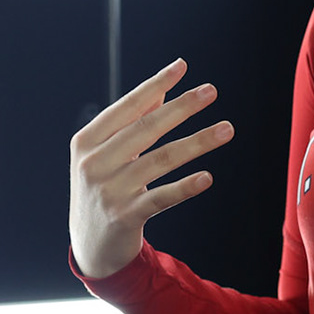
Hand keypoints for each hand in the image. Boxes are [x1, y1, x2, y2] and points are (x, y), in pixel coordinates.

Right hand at [68, 58, 232, 279]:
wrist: (91, 245)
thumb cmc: (104, 188)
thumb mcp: (107, 154)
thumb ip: (132, 123)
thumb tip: (163, 89)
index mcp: (86, 141)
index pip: (127, 107)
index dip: (155, 85)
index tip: (182, 67)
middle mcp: (94, 164)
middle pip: (146, 129)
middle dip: (182, 107)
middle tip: (211, 91)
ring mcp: (109, 191)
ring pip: (161, 159)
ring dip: (197, 142)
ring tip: (227, 128)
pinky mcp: (125, 217)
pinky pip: (161, 198)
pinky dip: (185, 187)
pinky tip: (207, 177)